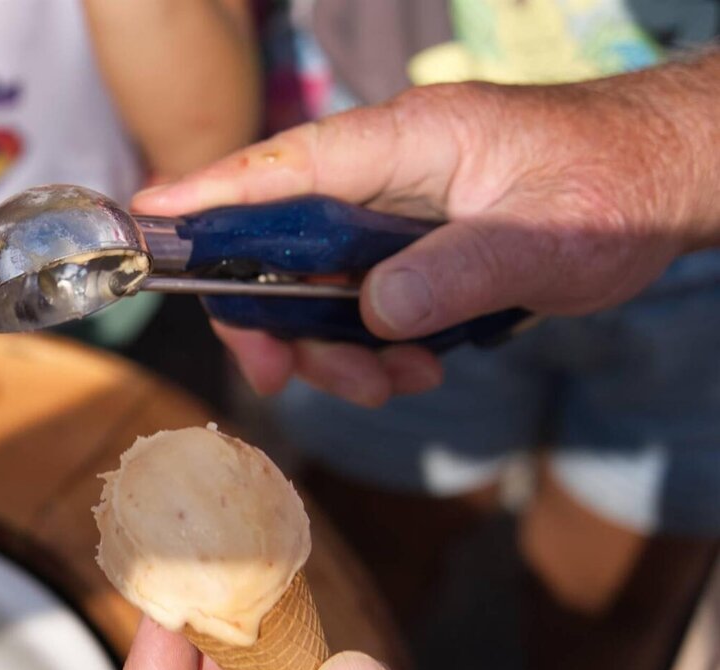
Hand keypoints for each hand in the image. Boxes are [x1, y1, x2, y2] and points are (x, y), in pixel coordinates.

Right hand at [135, 61, 719, 405]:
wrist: (664, 182)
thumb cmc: (612, 184)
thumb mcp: (543, 237)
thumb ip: (457, 273)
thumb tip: (374, 314)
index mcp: (405, 144)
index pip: (287, 164)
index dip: (212, 193)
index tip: (148, 216)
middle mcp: (384, 176)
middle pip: (278, 245)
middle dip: (271, 318)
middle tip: (282, 378)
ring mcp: (393, 216)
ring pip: (314, 288)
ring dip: (335, 349)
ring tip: (394, 382)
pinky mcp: (410, 251)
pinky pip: (360, 305)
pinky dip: (375, 349)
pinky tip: (418, 367)